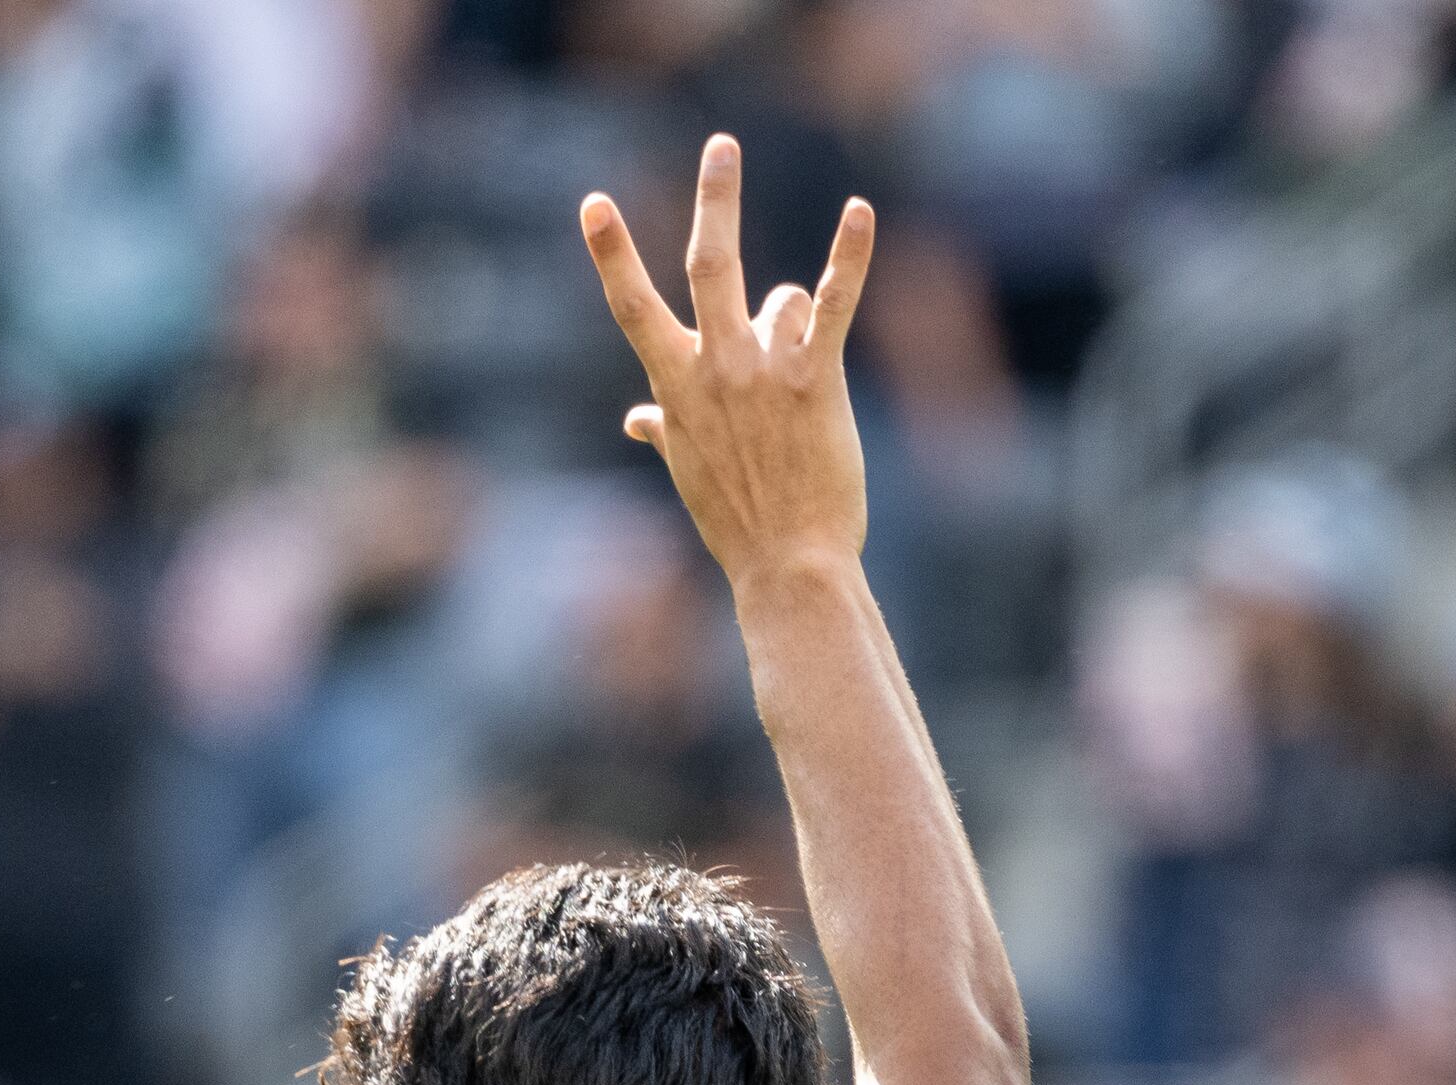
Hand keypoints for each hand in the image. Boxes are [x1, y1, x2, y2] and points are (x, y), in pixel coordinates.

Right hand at [582, 137, 873, 592]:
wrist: (789, 567)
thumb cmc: (738, 523)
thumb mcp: (688, 471)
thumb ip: (664, 429)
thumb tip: (636, 419)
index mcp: (676, 387)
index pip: (631, 306)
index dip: (611, 252)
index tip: (594, 204)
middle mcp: (715, 368)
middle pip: (708, 262)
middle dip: (716, 198)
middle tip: (722, 146)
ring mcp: (764, 371)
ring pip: (780, 300)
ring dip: (793, 322)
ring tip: (796, 387)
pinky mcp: (815, 378)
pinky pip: (833, 303)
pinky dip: (850, 255)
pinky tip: (860, 213)